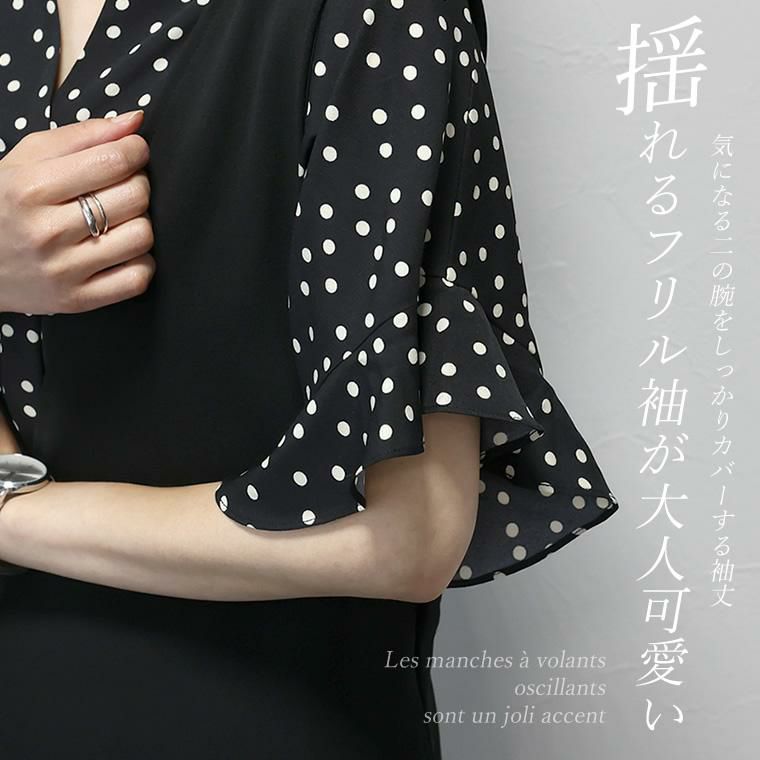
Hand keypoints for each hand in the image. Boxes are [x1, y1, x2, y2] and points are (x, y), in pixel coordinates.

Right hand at [0, 110, 155, 314]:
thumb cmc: (5, 202)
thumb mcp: (28, 159)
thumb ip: (84, 135)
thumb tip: (136, 121)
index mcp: (32, 188)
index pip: (114, 161)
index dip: (135, 151)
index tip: (132, 152)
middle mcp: (48, 231)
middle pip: (134, 198)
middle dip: (137, 185)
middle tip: (121, 187)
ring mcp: (64, 270)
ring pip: (142, 237)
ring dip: (140, 223)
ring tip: (120, 220)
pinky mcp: (78, 300)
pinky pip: (138, 279)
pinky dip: (141, 262)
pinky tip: (122, 251)